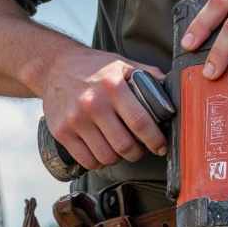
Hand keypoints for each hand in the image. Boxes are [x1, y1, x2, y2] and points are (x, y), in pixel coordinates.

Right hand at [42, 45, 169, 168]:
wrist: (54, 66)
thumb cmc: (92, 67)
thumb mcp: (122, 64)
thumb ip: (148, 77)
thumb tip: (173, 93)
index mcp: (113, 86)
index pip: (140, 122)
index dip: (155, 139)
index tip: (160, 146)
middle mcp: (93, 104)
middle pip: (124, 145)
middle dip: (138, 152)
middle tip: (140, 148)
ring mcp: (75, 120)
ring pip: (107, 156)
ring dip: (119, 158)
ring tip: (120, 148)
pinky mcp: (62, 132)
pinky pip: (87, 160)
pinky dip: (99, 162)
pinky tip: (103, 151)